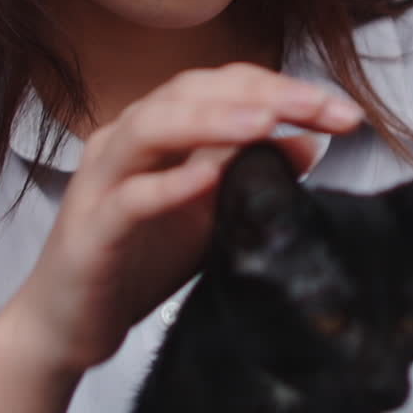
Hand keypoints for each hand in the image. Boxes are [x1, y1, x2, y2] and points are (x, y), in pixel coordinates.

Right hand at [16, 64, 362, 371]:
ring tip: (266, 124)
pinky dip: (168, 184)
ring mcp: (101, 180)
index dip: (283, 90)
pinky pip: (128, 197)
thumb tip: (310, 144)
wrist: (69, 326)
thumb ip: (252, 177)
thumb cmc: (138, 262)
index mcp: (156, 129)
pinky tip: (206, 178)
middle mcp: (124, 139)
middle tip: (324, 110)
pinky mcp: (89, 228)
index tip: (343, 113)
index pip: (223, 87)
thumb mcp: (212, 216)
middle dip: (263, 96)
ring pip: (152, 128)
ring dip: (212, 120)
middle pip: (190, 92)